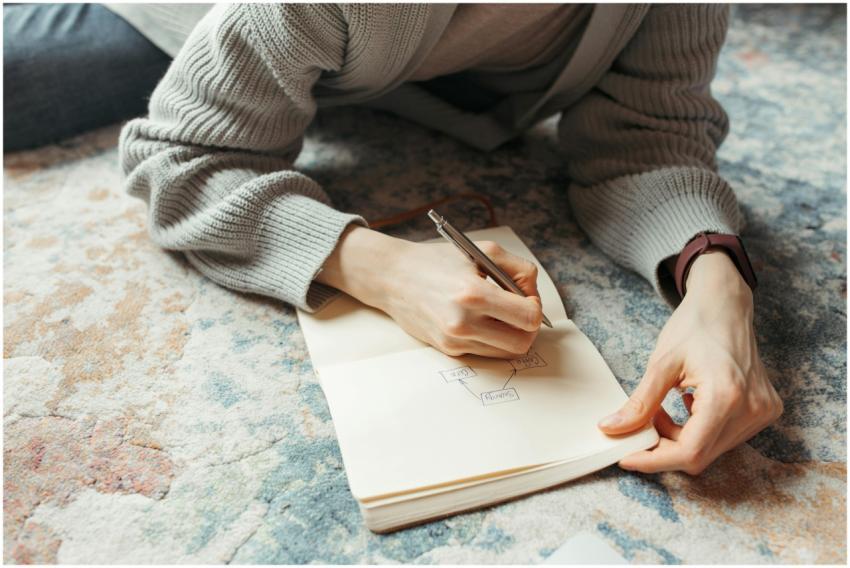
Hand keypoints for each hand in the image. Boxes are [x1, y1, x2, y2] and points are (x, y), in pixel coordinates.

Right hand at [316, 225, 543, 357]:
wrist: (394, 277)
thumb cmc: (437, 261)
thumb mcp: (481, 251)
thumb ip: (518, 269)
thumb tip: (534, 295)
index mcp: (474, 294)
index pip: (528, 318)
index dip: (535, 308)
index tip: (527, 298)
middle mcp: (463, 322)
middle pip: (522, 343)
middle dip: (528, 328)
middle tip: (519, 310)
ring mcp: (455, 340)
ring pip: (506, 352)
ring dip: (511, 335)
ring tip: (500, 314)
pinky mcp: (448, 350)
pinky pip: (485, 352)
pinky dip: (491, 339)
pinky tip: (481, 320)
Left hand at [597, 249, 782, 474]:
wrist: (726, 305)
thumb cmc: (694, 326)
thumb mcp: (660, 364)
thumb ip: (639, 402)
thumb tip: (612, 429)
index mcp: (727, 396)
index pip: (689, 452)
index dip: (654, 460)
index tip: (627, 457)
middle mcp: (751, 410)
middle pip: (700, 456)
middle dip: (664, 447)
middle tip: (643, 423)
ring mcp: (763, 412)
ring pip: (711, 450)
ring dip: (681, 438)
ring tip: (665, 408)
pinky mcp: (765, 411)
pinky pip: (724, 438)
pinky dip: (698, 431)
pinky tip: (687, 405)